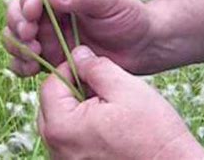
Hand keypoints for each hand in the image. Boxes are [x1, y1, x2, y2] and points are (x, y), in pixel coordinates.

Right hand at [4, 0, 150, 75]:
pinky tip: (31, 71)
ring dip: (17, 47)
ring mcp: (48, 37)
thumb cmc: (129, 16)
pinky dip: (20, 66)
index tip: (32, 14)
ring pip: (16, 38)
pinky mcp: (50, 60)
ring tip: (34, 56)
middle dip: (17, 25)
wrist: (142, 47)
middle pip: (17, 13)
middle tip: (31, 37)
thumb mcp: (109, 0)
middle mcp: (51, 13)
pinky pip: (24, 62)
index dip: (27, 0)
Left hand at [38, 46, 203, 159]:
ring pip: (60, 122)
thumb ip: (95, 67)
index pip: (50, 85)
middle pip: (50, 105)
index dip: (70, 69)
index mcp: (63, 128)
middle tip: (100, 87)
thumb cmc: (152, 132)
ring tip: (106, 106)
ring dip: (76, 108)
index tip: (92, 68)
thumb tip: (78, 54)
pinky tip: (107, 125)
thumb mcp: (125, 87)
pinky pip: (70, 140)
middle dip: (71, 89)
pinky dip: (82, 127)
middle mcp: (58, 149)